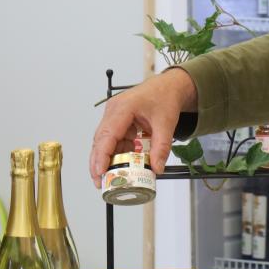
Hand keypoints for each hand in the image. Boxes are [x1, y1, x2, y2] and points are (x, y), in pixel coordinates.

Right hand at [89, 68, 197, 185]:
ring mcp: (113, 116)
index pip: (107, 135)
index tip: (99, 172)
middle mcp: (113, 111)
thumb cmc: (165, 97)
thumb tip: (157, 168)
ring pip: (104, 142)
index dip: (101, 155)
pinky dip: (117, 153)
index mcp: (123, 108)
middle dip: (98, 162)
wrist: (169, 86)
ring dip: (108, 160)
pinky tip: (123, 164)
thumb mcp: (167, 123)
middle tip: (100, 182)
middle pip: (100, 140)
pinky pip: (113, 140)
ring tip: (110, 178)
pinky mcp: (117, 121)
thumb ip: (161, 147)